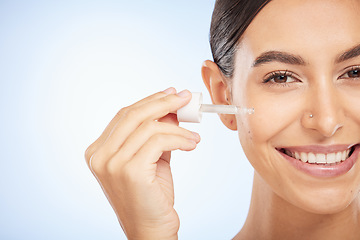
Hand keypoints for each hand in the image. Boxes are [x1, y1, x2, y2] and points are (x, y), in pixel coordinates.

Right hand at [85, 88, 199, 239]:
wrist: (150, 230)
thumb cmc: (150, 197)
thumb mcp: (151, 159)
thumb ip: (156, 134)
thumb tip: (171, 110)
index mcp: (99, 151)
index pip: (124, 115)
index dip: (149, 101)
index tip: (170, 94)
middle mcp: (100, 156)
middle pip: (133, 114)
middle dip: (162, 102)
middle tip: (185, 98)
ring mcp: (112, 164)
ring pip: (149, 127)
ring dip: (177, 126)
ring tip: (194, 135)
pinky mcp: (130, 171)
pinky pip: (160, 141)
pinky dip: (180, 139)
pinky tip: (192, 145)